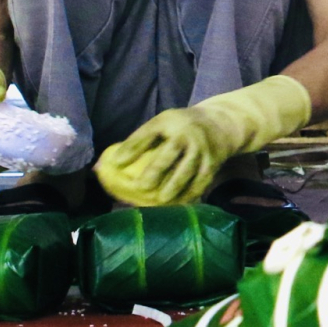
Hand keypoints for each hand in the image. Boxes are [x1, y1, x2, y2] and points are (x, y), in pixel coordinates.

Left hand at [95, 75, 310, 206]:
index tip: (114, 163)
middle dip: (153, 172)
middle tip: (139, 187)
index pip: (147, 134)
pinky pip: (200, 183)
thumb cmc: (181, 127)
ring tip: (159, 200)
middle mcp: (186, 134)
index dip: (131, 148)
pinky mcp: (212, 164)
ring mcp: (201, 150)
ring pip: (185, 171)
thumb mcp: (164, 123)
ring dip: (172, 187)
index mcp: (169, 121)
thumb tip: (105, 165)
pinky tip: (177, 205)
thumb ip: (141, 141)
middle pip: (168, 154)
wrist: (223, 124)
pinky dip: (189, 195)